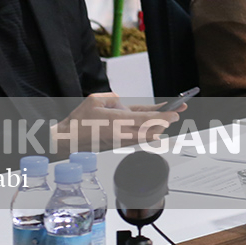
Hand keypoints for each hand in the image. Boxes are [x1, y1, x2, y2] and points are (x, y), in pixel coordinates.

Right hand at [50, 92, 182, 152]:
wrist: (68, 140)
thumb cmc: (79, 120)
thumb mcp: (95, 100)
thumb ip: (114, 100)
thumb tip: (124, 106)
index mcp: (117, 120)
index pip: (147, 118)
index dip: (163, 115)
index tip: (175, 112)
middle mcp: (122, 133)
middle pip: (151, 128)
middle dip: (165, 120)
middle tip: (177, 113)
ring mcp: (121, 141)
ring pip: (146, 135)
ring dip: (158, 128)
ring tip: (168, 119)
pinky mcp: (118, 145)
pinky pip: (137, 138)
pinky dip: (147, 133)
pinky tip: (154, 130)